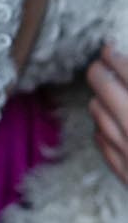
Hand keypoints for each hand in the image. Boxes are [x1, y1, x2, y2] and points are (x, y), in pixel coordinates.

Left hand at [87, 44, 127, 182]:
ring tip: (107, 92)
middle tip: (101, 64)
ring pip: (97, 112)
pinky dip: (103, 127)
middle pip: (104, 87)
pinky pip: (101, 140)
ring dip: (100, 99)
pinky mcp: (125, 173)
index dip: (114, 56)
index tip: (108, 48)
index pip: (125, 71)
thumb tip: (123, 69)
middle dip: (99, 71)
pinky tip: (110, 123)